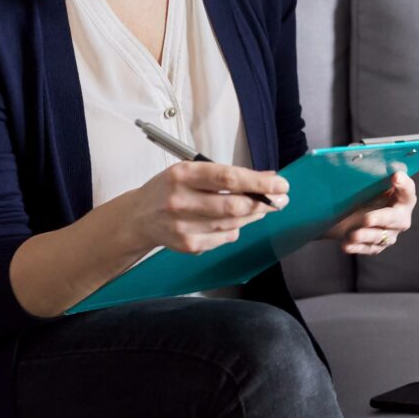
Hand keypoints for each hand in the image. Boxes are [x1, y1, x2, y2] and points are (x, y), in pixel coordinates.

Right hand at [121, 161, 288, 254]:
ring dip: (253, 215)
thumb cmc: (169, 189)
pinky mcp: (188, 245)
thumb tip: (267, 179)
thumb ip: (228, 175)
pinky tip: (233, 221)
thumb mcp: (192, 171)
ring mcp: (183, 227)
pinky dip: (235, 229)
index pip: (228, 178)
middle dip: (263, 203)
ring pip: (233, 224)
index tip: (280, 184)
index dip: (258, 183)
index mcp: (183, 175)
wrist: (138, 217)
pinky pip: (225, 238)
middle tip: (281, 199)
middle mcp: (181, 201)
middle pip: (233, 206)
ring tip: (261, 207)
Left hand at [323, 171, 415, 254]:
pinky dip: (357, 247)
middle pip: (396, 219)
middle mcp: (399, 216)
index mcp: (401, 196)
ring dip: (365, 236)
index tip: (395, 176)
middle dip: (381, 218)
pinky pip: (369, 248)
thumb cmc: (361, 193)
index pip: (408, 190)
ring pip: (381, 237)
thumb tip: (358, 161)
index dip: (404, 184)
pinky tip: (346, 244)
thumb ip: (368, 176)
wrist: (345, 212)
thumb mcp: (365, 185)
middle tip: (366, 219)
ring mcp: (389, 233)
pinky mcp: (377, 246)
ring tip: (352, 234)